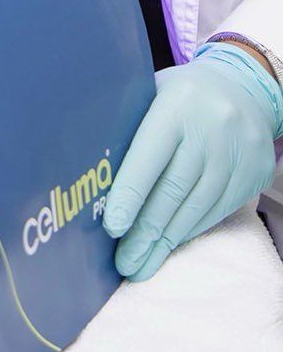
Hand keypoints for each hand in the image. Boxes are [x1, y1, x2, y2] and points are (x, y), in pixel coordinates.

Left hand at [102, 42, 282, 281]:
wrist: (243, 87)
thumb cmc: (182, 95)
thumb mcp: (153, 94)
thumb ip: (130, 127)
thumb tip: (95, 179)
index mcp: (177, 103)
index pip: (150, 155)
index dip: (130, 195)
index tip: (113, 228)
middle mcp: (212, 127)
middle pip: (174, 189)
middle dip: (145, 232)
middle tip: (124, 262)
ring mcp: (238, 151)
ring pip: (197, 207)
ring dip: (167, 241)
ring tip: (142, 264)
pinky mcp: (255, 171)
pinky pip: (218, 210)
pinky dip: (191, 230)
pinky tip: (171, 244)